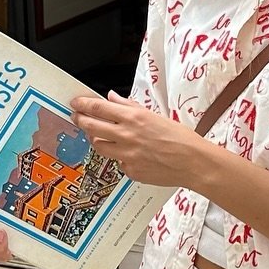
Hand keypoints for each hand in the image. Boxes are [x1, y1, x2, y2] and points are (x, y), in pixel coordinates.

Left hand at [71, 90, 201, 188]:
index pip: (98, 108)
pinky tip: (127, 153)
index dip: (83, 104)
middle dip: (80, 120)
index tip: (76, 103)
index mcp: (133, 118)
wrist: (192, 162)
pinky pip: (117, 162)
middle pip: (91, 126)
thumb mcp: (155, 115)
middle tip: (76, 117)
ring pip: (99, 146)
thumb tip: (113, 98)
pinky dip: (119, 156)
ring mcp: (126, 155)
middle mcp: (126, 135)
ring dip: (95, 139)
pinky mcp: (130, 171)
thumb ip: (130, 107)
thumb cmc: (180, 138)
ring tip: (98, 135)